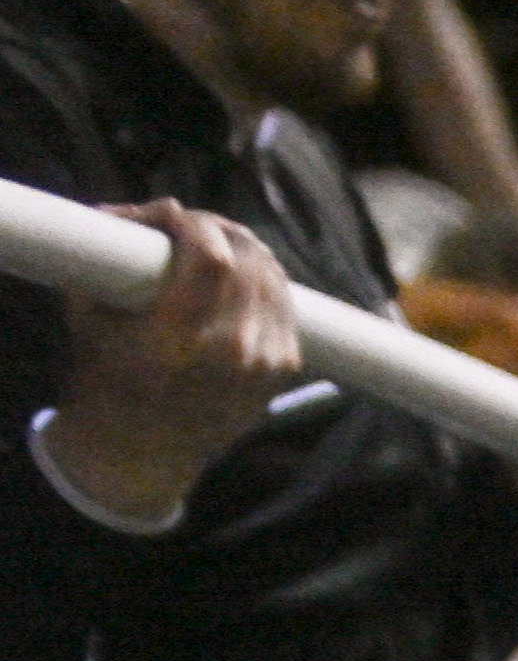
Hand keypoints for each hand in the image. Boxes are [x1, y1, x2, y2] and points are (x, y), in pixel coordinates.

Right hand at [44, 202, 302, 524]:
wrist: (144, 450)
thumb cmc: (106, 377)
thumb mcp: (89, 317)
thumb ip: (108, 260)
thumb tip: (127, 210)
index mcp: (180, 340)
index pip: (211, 258)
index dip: (193, 222)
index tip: (170, 213)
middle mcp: (232, 351)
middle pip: (249, 259)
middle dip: (217, 227)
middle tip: (191, 223)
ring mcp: (266, 362)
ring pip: (273, 277)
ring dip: (244, 248)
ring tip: (213, 240)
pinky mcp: (285, 368)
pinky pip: (284, 304)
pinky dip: (263, 279)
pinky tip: (239, 272)